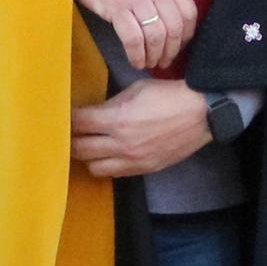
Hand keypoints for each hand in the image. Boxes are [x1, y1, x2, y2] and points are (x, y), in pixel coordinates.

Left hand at [74, 77, 212, 178]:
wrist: (201, 114)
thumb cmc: (168, 96)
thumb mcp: (134, 91)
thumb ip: (110, 105)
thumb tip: (93, 113)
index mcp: (116, 120)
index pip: (77, 123)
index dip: (67, 118)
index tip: (65, 115)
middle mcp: (121, 144)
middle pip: (79, 149)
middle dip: (71, 139)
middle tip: (72, 132)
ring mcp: (132, 160)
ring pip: (93, 167)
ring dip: (88, 156)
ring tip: (90, 145)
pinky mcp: (143, 169)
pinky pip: (114, 173)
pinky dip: (106, 165)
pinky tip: (108, 155)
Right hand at [76, 0, 199, 72]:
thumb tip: (168, 18)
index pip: (188, 10)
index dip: (187, 34)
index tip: (179, 45)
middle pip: (175, 26)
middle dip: (171, 50)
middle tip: (164, 61)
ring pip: (156, 35)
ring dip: (155, 55)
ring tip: (149, 63)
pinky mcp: (116, 6)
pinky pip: (134, 39)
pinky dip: (136, 55)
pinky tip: (135, 61)